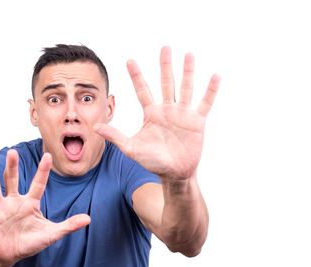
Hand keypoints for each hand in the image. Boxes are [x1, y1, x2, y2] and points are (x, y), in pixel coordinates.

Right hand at [0, 150, 90, 266]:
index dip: (43, 171)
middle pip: (12, 180)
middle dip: (12, 167)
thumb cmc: (30, 244)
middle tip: (13, 152)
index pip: (38, 184)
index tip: (48, 156)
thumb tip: (89, 219)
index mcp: (30, 204)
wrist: (8, 255)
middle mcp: (14, 202)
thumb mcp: (51, 234)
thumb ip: (68, 225)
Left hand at [95, 46, 219, 180]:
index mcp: (151, 114)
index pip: (142, 90)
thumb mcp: (132, 149)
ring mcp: (183, 114)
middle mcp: (167, 110)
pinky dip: (210, 91)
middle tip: (165, 47)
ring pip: (185, 88)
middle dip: (165, 66)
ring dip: (188, 72)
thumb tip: (95, 127)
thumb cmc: (153, 162)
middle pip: (166, 83)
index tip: (130, 61)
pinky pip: (205, 103)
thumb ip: (115, 136)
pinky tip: (215, 77)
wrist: (174, 173)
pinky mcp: (197, 121)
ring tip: (189, 55)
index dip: (136, 76)